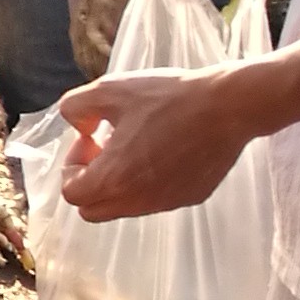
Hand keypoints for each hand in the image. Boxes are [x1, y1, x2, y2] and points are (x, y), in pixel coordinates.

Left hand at [53, 61, 265, 220]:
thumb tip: (79, 128)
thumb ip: (76, 108)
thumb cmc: (168, 97)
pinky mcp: (189, 198)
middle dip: (90, 180)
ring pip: (124, 206)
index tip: (91, 137)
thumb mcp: (109, 90)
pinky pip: (155, 199)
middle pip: (93, 209)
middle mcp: (137, 201)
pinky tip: (164, 148)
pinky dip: (147, 182)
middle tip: (106, 147)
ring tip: (136, 142)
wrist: (227, 105)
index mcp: (113, 179)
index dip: (72, 164)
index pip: (71, 194)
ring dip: (118, 181)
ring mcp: (165, 203)